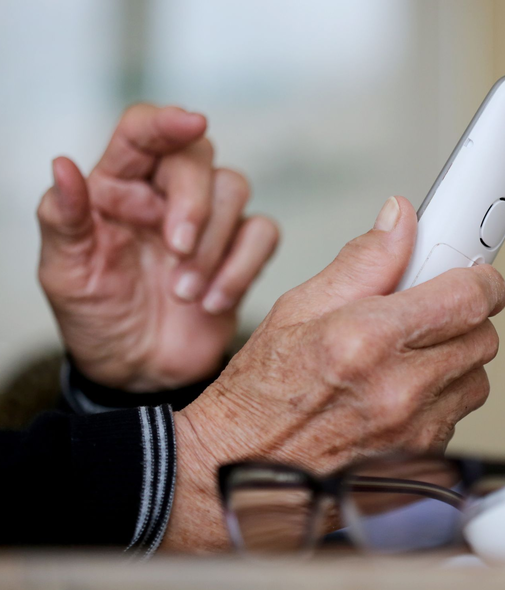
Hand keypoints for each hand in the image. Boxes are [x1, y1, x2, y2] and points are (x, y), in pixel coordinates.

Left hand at [37, 105, 278, 390]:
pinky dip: (243, 267)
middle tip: (176, 250)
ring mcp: (208, 222)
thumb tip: (61, 165)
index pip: (142, 132)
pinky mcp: (240, 251)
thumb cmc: (98, 318)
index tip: (191, 122)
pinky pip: (262, 234)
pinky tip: (213, 302)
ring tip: (184, 294)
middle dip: (194, 202)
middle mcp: (164, 194)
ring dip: (214, 246)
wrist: (138, 372)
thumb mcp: (66, 274)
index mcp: (117, 187)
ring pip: (234, 189)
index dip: (166, 121)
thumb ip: (63, 218)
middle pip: (198, 156)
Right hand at [163, 196, 504, 550]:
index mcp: (368, 340)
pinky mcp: (420, 461)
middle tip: (430, 312)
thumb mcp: (297, 308)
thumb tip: (400, 222)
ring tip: (408, 356)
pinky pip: (456, 417)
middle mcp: (399, 390)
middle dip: (464, 318)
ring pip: (475, 379)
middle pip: (483, 338)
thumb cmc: (261, 395)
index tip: (478, 275)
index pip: (467, 298)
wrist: (242, 469)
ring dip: (454, 361)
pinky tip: (399, 394)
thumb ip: (362, 261)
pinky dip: (440, 400)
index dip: (482, 280)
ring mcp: (414, 432)